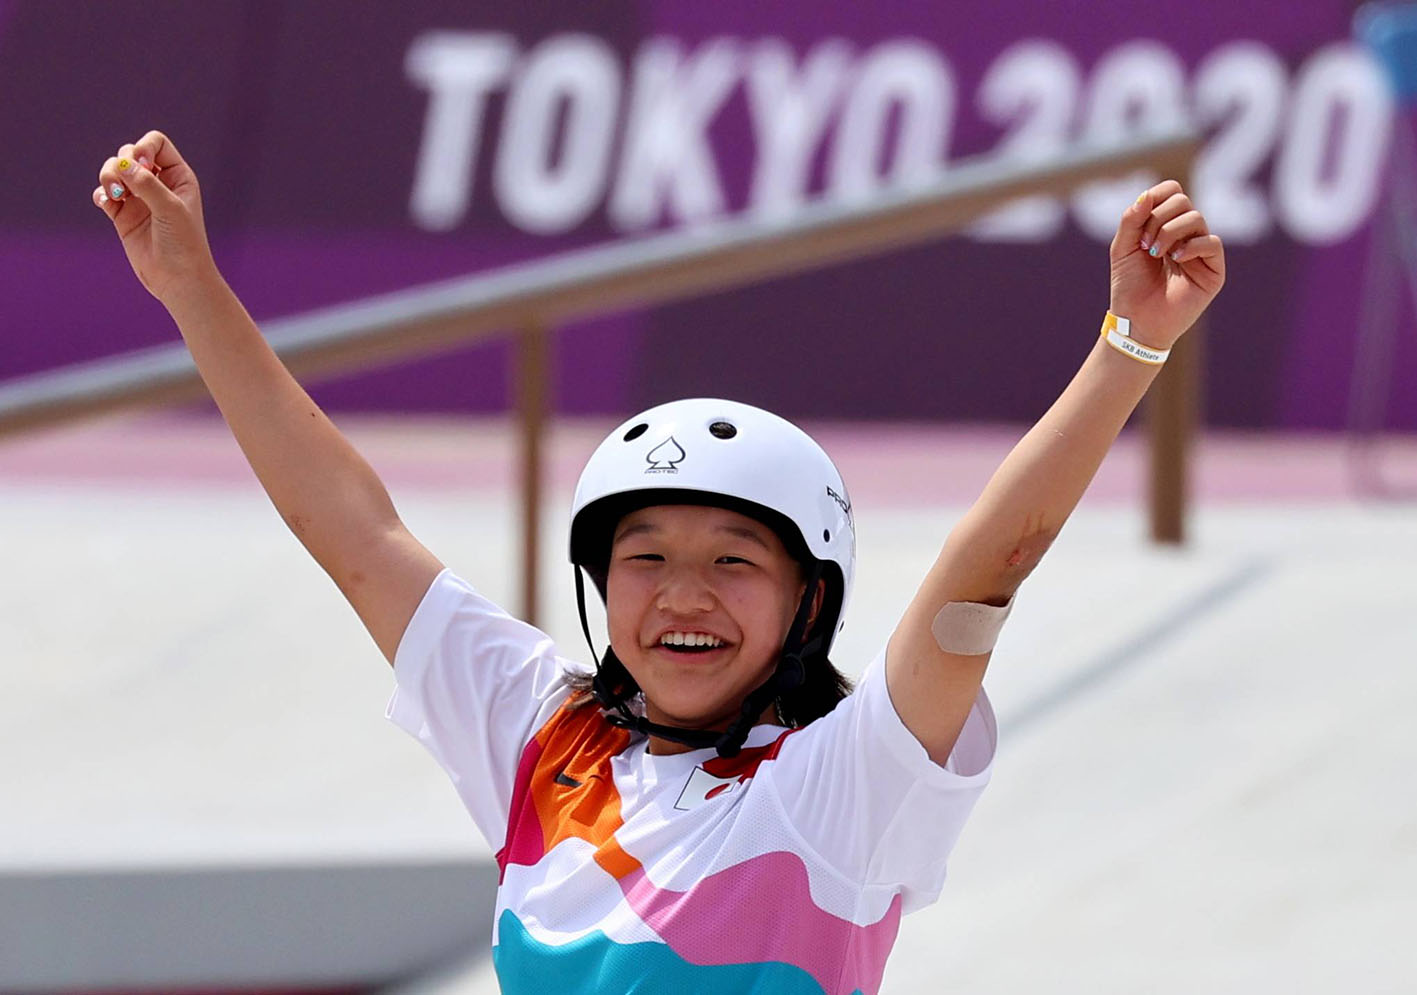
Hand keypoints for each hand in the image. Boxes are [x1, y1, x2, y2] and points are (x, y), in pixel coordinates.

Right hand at [93, 131, 216, 302]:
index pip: (156, 143)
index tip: (141, 164)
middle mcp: (158, 184)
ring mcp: (139, 199)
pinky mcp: (123, 215)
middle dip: (121, 163)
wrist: (177, 280)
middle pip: (129, 153)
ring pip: (114, 171)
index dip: (144, 147)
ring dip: (108, 176)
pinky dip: (101, 194)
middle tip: (124, 186)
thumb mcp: (170, 209)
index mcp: (178, 176)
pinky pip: (104, 194)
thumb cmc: (183, 244)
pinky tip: (106, 203)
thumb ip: (147, 184)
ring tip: (114, 195)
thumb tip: (122, 163)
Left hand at [1108, 180, 1224, 349]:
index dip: (1156, 196)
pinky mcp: (1213, 270)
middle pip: (1183, 201)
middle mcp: (1187, 235)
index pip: (1172, 192)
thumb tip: (1146, 195)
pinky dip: (1191, 245)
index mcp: (1166, 225)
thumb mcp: (1122, 248)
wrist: (1136, 321)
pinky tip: (1175, 258)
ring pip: (1196, 218)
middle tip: (1145, 245)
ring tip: (1155, 254)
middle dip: (1158, 218)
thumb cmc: (1129, 286)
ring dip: (1169, 232)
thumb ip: (1131, 220)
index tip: (1138, 218)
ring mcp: (1201, 251)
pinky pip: (1212, 243)